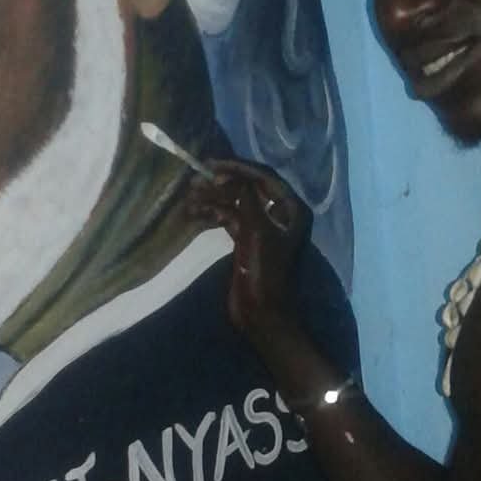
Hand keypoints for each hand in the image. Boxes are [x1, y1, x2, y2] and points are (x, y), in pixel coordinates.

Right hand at [187, 158, 309, 334]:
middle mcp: (280, 214)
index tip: (211, 164)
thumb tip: (232, 177)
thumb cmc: (267, 273)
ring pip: (236, 204)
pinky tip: (194, 213)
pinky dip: (213, 215)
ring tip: (189, 198)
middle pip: (249, 189)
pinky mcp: (248, 242)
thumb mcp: (258, 232)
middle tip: (195, 181)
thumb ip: (246, 200)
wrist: (264, 315)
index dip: (238, 168)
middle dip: (222, 184)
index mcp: (291, 209)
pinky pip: (230, 220)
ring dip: (213, 199)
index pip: (264, 178)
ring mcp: (263, 228)